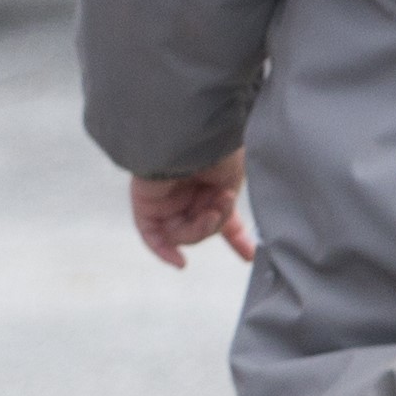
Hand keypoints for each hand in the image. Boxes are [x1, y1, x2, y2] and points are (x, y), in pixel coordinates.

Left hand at [133, 154, 252, 269]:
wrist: (190, 132)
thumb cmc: (214, 147)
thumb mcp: (230, 180)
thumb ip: (222, 209)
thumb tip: (212, 225)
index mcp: (212, 183)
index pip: (222, 214)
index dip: (236, 236)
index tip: (248, 254)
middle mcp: (189, 191)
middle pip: (201, 227)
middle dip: (214, 225)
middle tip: (220, 209)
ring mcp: (167, 198)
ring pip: (182, 232)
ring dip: (199, 230)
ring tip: (209, 211)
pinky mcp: (146, 202)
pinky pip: (152, 235)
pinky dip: (165, 251)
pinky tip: (180, 263)